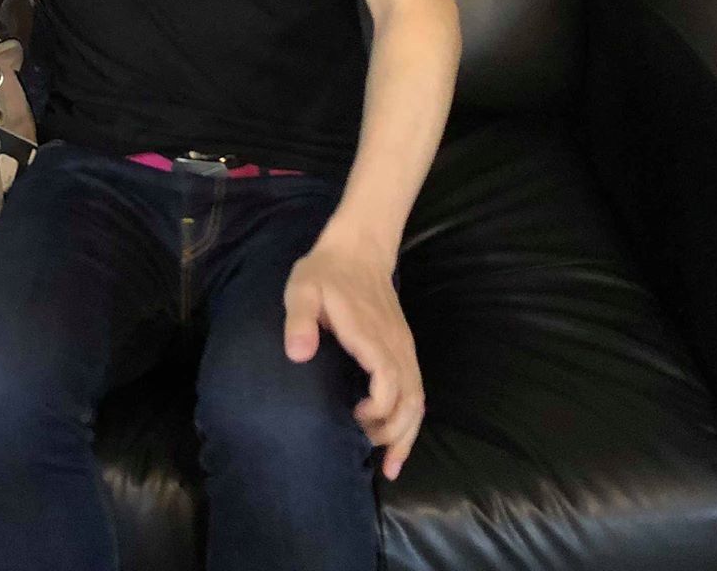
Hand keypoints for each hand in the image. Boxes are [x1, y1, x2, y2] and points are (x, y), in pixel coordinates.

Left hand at [283, 229, 424, 479]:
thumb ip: (299, 320)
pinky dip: (412, 421)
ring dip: (407, 435)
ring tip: (389, 466)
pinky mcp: (404, 351)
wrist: (358, 250)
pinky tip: (397, 442)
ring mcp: (404, 349)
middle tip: (364, 449)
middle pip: (409, 400)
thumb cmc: (325, 273)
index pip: (388, 380)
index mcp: (371, 334)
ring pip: (418, 400)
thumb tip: (298, 355)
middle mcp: (395, 346)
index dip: (377, 407)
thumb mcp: (302, 288)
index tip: (354, 416)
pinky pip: (417, 392)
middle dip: (392, 433)